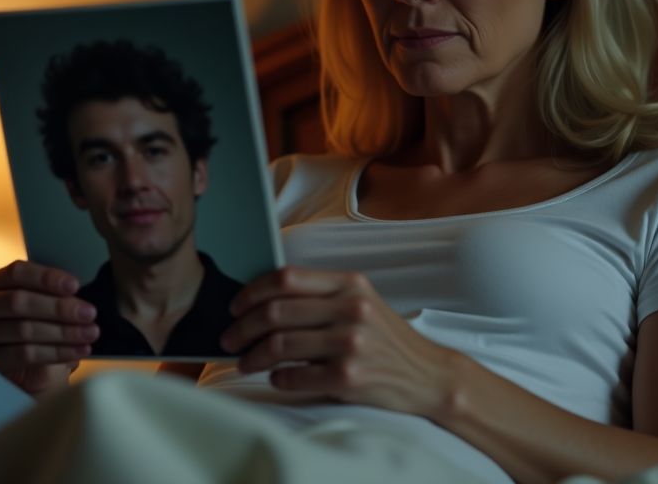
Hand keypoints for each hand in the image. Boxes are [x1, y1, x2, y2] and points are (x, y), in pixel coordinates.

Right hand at [0, 260, 98, 395]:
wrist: (17, 361)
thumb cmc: (30, 321)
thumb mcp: (36, 301)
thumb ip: (50, 291)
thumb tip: (77, 290)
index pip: (16, 273)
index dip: (46, 278)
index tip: (75, 285)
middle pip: (18, 301)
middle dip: (58, 308)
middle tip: (89, 313)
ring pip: (23, 330)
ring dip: (62, 332)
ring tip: (90, 333)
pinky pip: (24, 355)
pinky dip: (56, 352)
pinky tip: (78, 351)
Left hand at [221, 267, 458, 417]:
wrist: (427, 375)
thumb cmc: (386, 339)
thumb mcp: (362, 302)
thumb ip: (322, 296)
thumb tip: (263, 301)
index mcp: (350, 284)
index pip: (286, 278)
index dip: (252, 292)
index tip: (235, 306)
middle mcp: (351, 309)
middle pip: (276, 312)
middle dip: (242, 327)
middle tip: (229, 338)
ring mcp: (351, 343)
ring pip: (279, 345)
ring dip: (253, 356)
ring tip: (244, 362)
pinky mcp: (349, 377)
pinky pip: (294, 377)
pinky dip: (277, 379)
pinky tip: (276, 378)